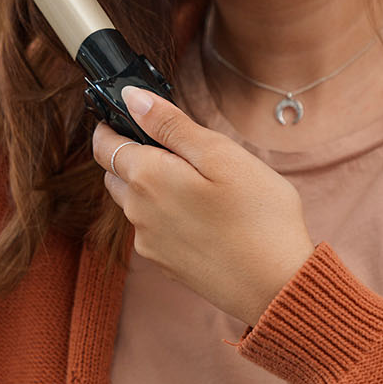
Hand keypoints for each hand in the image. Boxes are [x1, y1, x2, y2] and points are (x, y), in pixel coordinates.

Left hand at [94, 87, 314, 326]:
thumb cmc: (258, 215)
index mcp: (146, 178)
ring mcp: (149, 243)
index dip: (111, 124)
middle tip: (176, 147)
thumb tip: (132, 98)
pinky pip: (152, 229)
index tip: (127, 114)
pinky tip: (203, 215)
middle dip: (133, 155)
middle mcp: (137, 212)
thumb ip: (170, 124)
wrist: (278, 285)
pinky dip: (166, 215)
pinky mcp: (165, 264)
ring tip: (197, 181)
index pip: (104, 144)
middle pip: (116, 174)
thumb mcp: (220, 154)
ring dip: (150, 186)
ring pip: (134, 202)